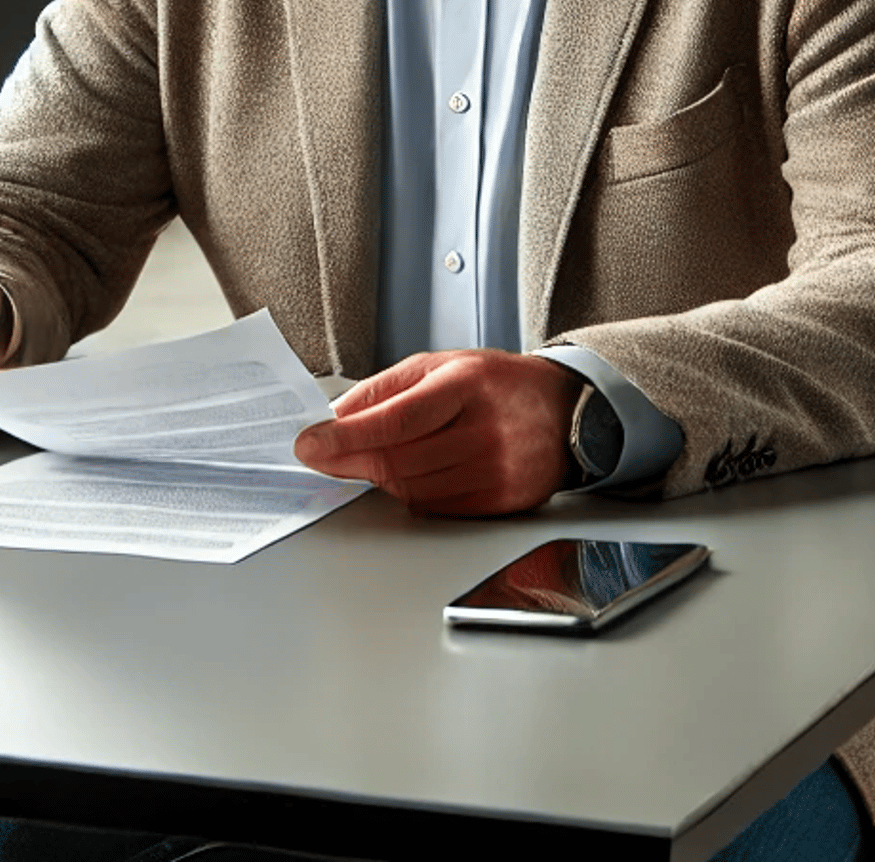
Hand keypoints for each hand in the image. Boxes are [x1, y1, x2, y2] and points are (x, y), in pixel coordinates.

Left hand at [293, 351, 584, 516]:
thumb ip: (383, 389)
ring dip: (381, 476)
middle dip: (350, 460)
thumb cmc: (495, 385)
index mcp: (467, 385)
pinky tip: (415, 473)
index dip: (346, 436)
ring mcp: (498, 470)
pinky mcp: (502, 502)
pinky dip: (411, 494)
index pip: (396, 420)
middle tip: (322, 455)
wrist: (564, 410)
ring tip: (380, 455)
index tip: (310, 444)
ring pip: (411, 489)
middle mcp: (486, 430)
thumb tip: (333, 417)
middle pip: (398, 460)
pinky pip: (434, 508)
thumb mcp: (439, 365)